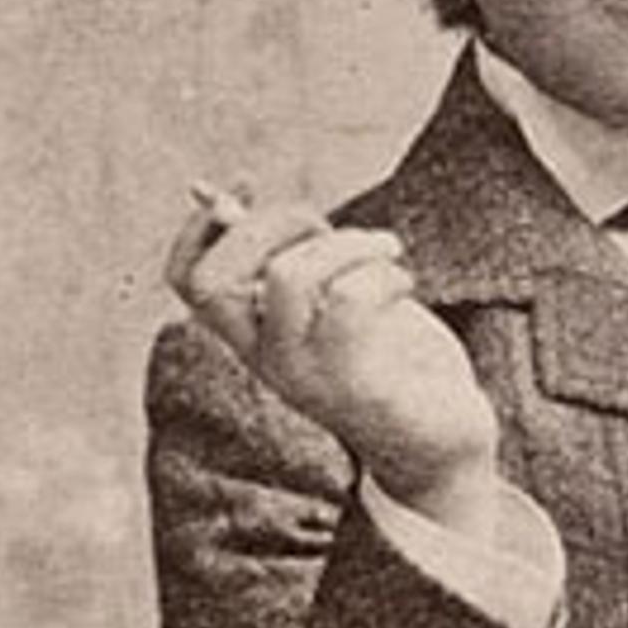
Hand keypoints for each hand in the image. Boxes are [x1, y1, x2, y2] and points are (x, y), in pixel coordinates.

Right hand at [168, 182, 502, 520]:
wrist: (441, 444)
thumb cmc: (387, 358)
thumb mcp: (329, 294)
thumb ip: (286, 249)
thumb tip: (219, 191)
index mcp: (253, 334)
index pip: (186, 281)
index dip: (201, 225)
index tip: (249, 183)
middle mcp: (266, 360)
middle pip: (217, 280)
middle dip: (274, 223)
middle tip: (331, 228)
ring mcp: (305, 377)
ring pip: (287, 278)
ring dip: (345, 242)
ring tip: (386, 250)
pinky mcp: (354, 387)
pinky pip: (348, 301)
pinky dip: (381, 274)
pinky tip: (402, 283)